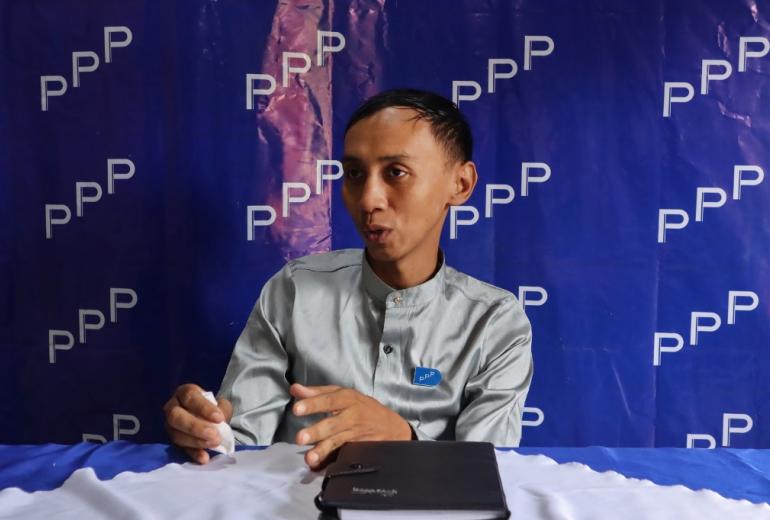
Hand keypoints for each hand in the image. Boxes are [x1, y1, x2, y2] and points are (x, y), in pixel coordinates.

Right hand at [163, 383, 232, 463]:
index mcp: (184, 393)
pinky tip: (204, 458)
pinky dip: (193, 454)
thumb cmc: (214, 408)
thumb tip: (220, 422)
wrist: (209, 419)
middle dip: (195, 427)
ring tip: (214, 443)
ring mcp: (170, 426)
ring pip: (176, 434)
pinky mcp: (172, 442)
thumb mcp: (221, 404)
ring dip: (196, 441)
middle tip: (214, 434)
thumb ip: (222, 409)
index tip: (219, 418)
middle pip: (176, 416)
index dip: (204, 408)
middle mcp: (173, 407)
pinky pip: (180, 449)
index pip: (190, 397)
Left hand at [290, 383, 411, 468]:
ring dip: (322, 449)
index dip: (313, 404)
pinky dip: (331, 461)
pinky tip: (318, 465)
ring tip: (309, 457)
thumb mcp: (343, 394)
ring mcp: (356, 434)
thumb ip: (317, 393)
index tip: (297, 409)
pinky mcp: (359, 449)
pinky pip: (343, 455)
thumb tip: (295, 389)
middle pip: (333, 423)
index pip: (328, 400)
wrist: (392, 427)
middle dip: (316, 431)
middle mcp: (353, 416)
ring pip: (338, 441)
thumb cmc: (363, 407)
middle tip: (300, 437)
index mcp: (347, 399)